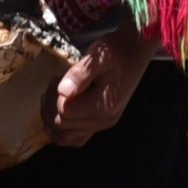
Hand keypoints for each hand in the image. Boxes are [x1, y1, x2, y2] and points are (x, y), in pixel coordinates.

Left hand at [47, 29, 160, 144]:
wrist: (136, 49)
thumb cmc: (117, 49)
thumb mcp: (99, 55)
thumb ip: (81, 73)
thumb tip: (62, 91)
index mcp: (103, 106)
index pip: (65, 112)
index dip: (54, 97)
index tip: (56, 77)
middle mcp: (104, 120)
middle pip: (63, 126)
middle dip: (51, 106)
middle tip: (53, 83)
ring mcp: (103, 123)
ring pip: (66, 136)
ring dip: (53, 119)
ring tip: (53, 96)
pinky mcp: (101, 121)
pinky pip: (76, 137)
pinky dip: (63, 129)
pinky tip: (59, 110)